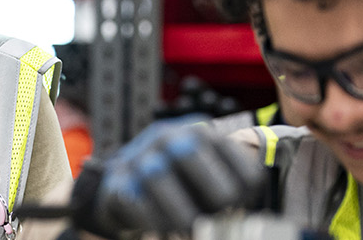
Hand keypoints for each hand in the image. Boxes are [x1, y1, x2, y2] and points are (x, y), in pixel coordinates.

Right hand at [70, 115, 265, 236]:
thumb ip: (229, 181)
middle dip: (213, 185)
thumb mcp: (207, 173)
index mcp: (197, 131)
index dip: (242, 177)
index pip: (226, 147)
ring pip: (157, 174)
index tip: (246, 202)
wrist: (126, 185)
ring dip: (179, 208)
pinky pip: (133, 197)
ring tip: (192, 229)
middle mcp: (167, 138)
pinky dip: (153, 219)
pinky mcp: (117, 181)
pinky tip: (165, 231)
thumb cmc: (179, 183)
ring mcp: (138, 157)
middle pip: (189, 149)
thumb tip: (245, 203)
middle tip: (223, 212)